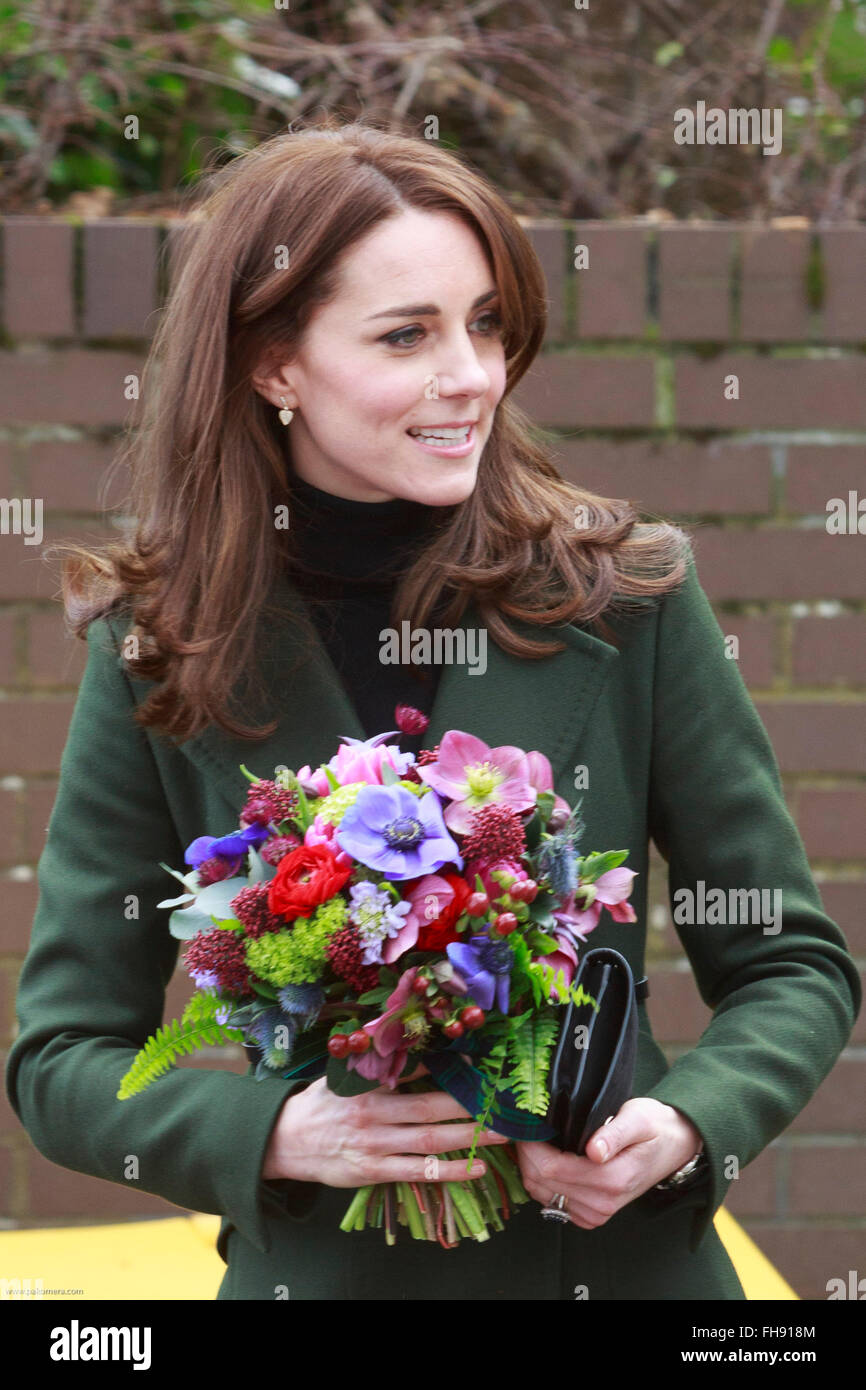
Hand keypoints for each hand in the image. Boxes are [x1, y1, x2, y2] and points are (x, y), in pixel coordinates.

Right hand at [261, 1063, 511, 1186]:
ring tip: (501, 1132)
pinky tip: (476, 1168)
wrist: (283, 1141)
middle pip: (429, 1108)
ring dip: (469, 1136)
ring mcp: (374, 1144)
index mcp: (365, 1083)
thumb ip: (374, 1063)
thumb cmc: (320, 1104)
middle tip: (501, 1100)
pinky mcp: (374, 1171)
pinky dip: (449, 1171)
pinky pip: (418, 1172)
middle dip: (468, 1104)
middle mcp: (372, 1112)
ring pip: (429, 1141)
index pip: (411, 1069)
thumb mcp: (341, 1075)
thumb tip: (408, 1041)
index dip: (445, 1064)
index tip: (476, 1058)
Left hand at [515, 1098, 702, 1229]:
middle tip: (528, 1126)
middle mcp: (602, 1204)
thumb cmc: (654, 1127)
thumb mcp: (638, 1118)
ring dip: (531, 1165)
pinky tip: (547, 1157)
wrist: (673, 1148)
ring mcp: (595, 1214)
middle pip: (540, 1182)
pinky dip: (541, 1179)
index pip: (551, 1169)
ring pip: (540, 1193)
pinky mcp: (589, 1216)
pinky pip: (549, 1201)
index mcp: (613, 1180)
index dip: (532, 1145)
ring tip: (537, 1138)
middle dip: (526, 1153)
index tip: (527, 1121)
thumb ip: (614, 1134)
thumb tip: (594, 1151)